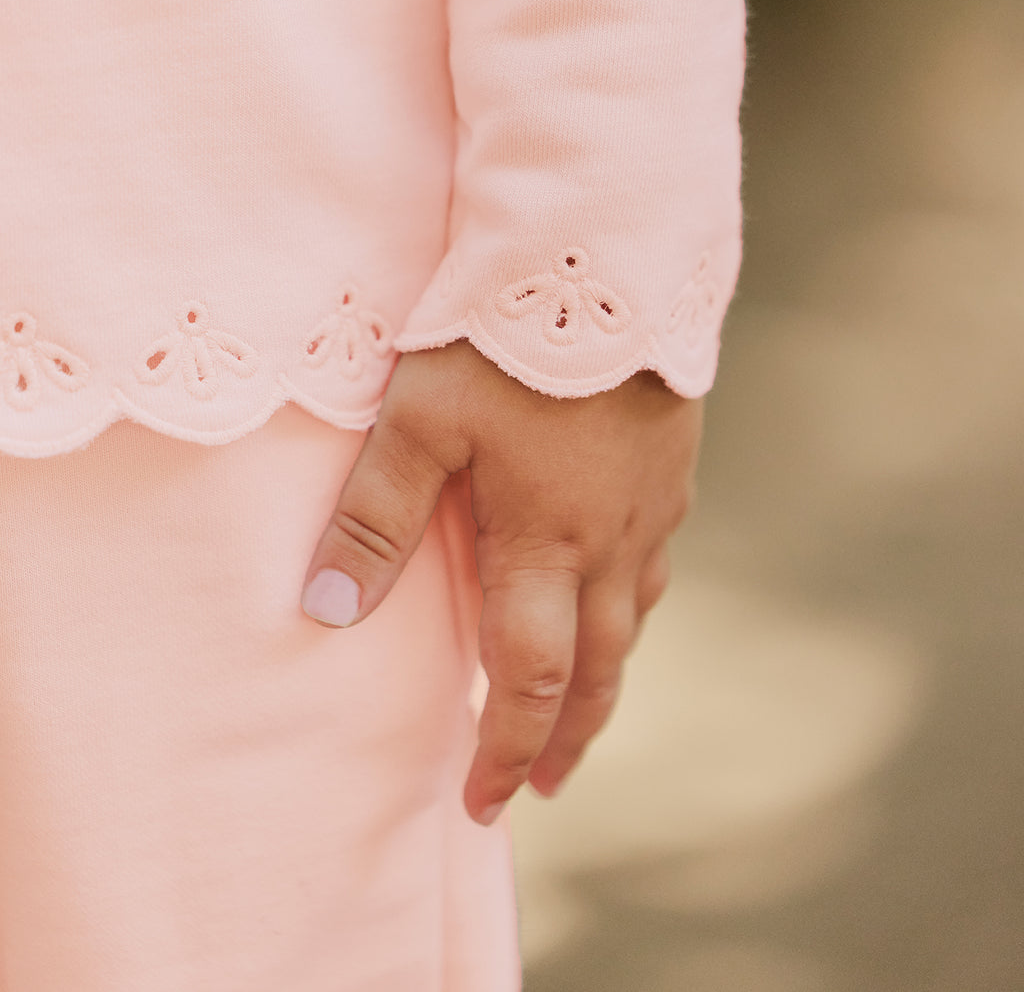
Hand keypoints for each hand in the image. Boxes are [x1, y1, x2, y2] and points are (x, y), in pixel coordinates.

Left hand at [299, 338, 701, 824]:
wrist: (607, 256)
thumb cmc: (505, 340)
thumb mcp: (421, 422)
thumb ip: (373, 521)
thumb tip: (320, 617)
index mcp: (547, 544)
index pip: (530, 680)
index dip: (506, 750)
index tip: (484, 802)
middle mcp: (612, 539)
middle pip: (601, 668)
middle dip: (569, 735)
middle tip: (545, 782)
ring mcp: (652, 501)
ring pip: (635, 615)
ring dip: (604, 671)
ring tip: (579, 697)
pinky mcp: (671, 462)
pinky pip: (654, 558)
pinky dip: (628, 600)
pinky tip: (612, 582)